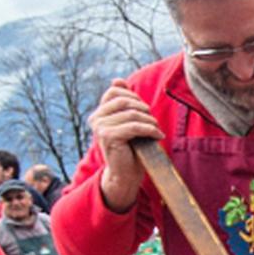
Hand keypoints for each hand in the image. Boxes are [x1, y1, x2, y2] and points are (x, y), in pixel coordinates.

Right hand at [87, 79, 163, 211]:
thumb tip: (117, 80)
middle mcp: (96, 119)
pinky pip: (134, 126)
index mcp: (99, 113)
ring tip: (156, 130)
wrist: (126, 174)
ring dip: (149, 121)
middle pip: (125, 101)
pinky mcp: (108, 136)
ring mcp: (100, 127)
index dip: (134, 97)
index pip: (115, 92)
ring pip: (132, 114)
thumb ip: (124, 102)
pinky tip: (157, 136)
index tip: (144, 110)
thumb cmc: (131, 148)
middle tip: (152, 122)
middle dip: (144, 109)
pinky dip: (150, 130)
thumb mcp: (128, 121)